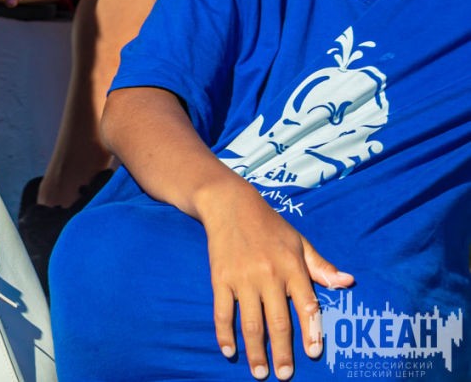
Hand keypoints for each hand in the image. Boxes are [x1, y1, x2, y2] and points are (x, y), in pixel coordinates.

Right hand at [200, 184, 352, 379]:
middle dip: (281, 352)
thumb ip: (321, 266)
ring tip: (259, 373)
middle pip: (276, 322)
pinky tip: (229, 351)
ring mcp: (241, 278)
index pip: (306, 305)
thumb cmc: (269, 225)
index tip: (313, 354)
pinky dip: (224, 333)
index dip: (311, 331)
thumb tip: (348, 282)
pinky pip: (222, 311)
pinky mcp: (220, 278)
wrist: (228, 203)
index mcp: (291, 267)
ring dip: (255, 351)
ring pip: (250, 322)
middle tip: (284, 375)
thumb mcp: (299, 242)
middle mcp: (268, 275)